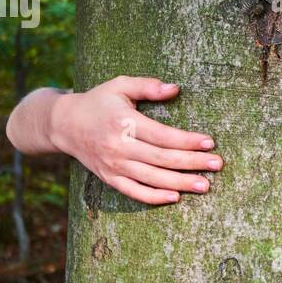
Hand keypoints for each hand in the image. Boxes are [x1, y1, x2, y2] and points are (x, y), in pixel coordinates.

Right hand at [49, 76, 220, 205]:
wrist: (64, 124)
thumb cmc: (98, 101)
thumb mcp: (120, 85)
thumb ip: (147, 87)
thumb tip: (175, 89)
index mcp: (125, 124)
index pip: (163, 136)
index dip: (188, 141)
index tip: (210, 142)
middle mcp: (119, 147)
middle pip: (162, 159)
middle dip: (192, 163)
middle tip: (217, 165)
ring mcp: (114, 166)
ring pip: (152, 178)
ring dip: (180, 183)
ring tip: (205, 186)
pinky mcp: (109, 178)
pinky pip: (134, 192)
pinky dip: (154, 197)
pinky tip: (175, 197)